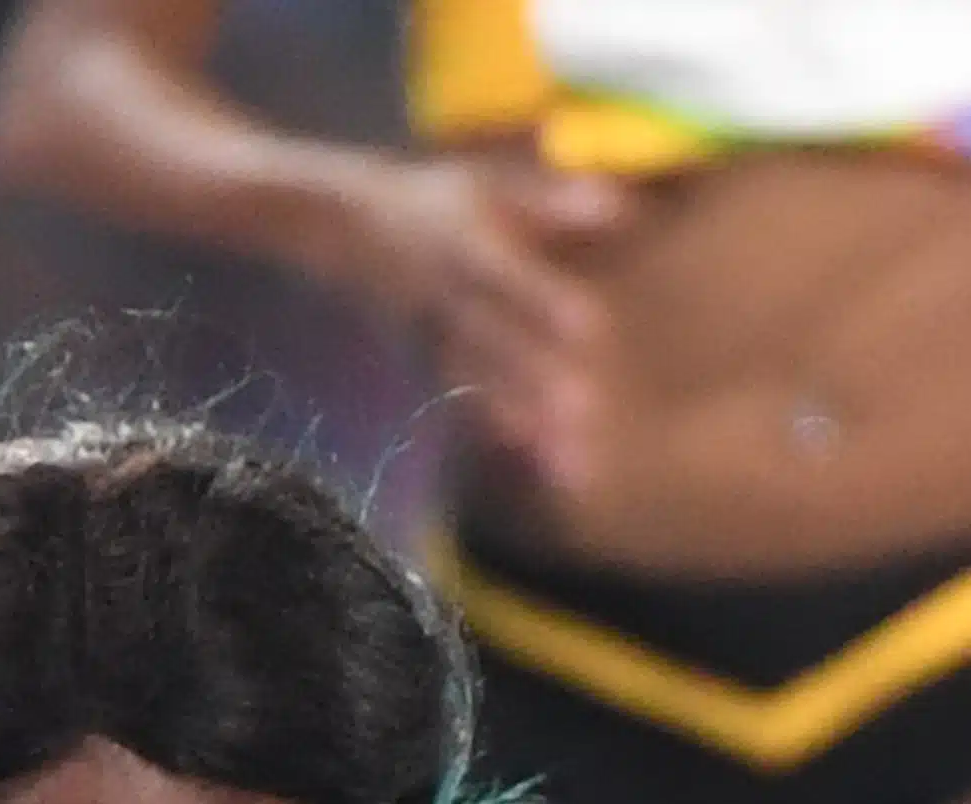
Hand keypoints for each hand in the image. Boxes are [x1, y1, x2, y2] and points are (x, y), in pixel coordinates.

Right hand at [340, 155, 629, 496]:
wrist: (349, 229)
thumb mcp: (486, 183)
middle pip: (499, 338)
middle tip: (587, 414)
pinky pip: (470, 395)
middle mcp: (454, 293)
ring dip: (527, 415)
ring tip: (571, 454)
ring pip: (486, 377)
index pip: (509, 274)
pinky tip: (539, 453)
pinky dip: (503, 423)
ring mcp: (440, 331)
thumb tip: (622, 206)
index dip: (545, 299)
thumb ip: (551, 200)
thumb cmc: (436, 199)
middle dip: (540, 377)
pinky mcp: (435, 358)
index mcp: (469, 243)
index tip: (591, 328)